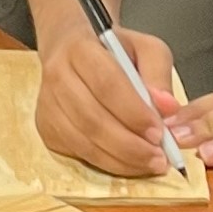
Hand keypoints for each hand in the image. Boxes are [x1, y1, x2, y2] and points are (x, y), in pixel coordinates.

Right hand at [34, 22, 181, 179]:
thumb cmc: (113, 51)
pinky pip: (77, 152)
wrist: (71, 50)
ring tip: (149, 163)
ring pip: (83, 141)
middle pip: (92, 119)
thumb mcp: (145, 48)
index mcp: (80, 48)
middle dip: (129, 145)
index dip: (133, 112)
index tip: (160, 132)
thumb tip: (167, 108)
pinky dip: (107, 163)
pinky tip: (129, 163)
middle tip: (159, 157)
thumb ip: (159, 73)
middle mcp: (57, 76)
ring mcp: (47, 104)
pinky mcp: (46, 127)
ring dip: (120, 159)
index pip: (106, 84)